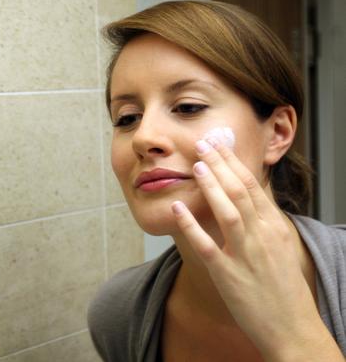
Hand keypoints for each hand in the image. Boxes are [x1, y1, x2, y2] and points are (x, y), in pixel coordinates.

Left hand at [171, 139, 341, 360]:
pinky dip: (191, 226)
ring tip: (195, 165)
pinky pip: (207, 246)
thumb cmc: (284, 288)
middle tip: (202, 143)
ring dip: (210, 186)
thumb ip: (262, 223)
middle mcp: (262, 237)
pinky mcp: (228, 275)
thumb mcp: (279, 247)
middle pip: (240, 192)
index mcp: (274, 228)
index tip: (218, 144)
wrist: (293, 327)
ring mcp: (246, 256)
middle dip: (220, 164)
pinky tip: (178, 208)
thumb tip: (245, 199)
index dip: (233, 162)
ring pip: (228, 212)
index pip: (253, 186)